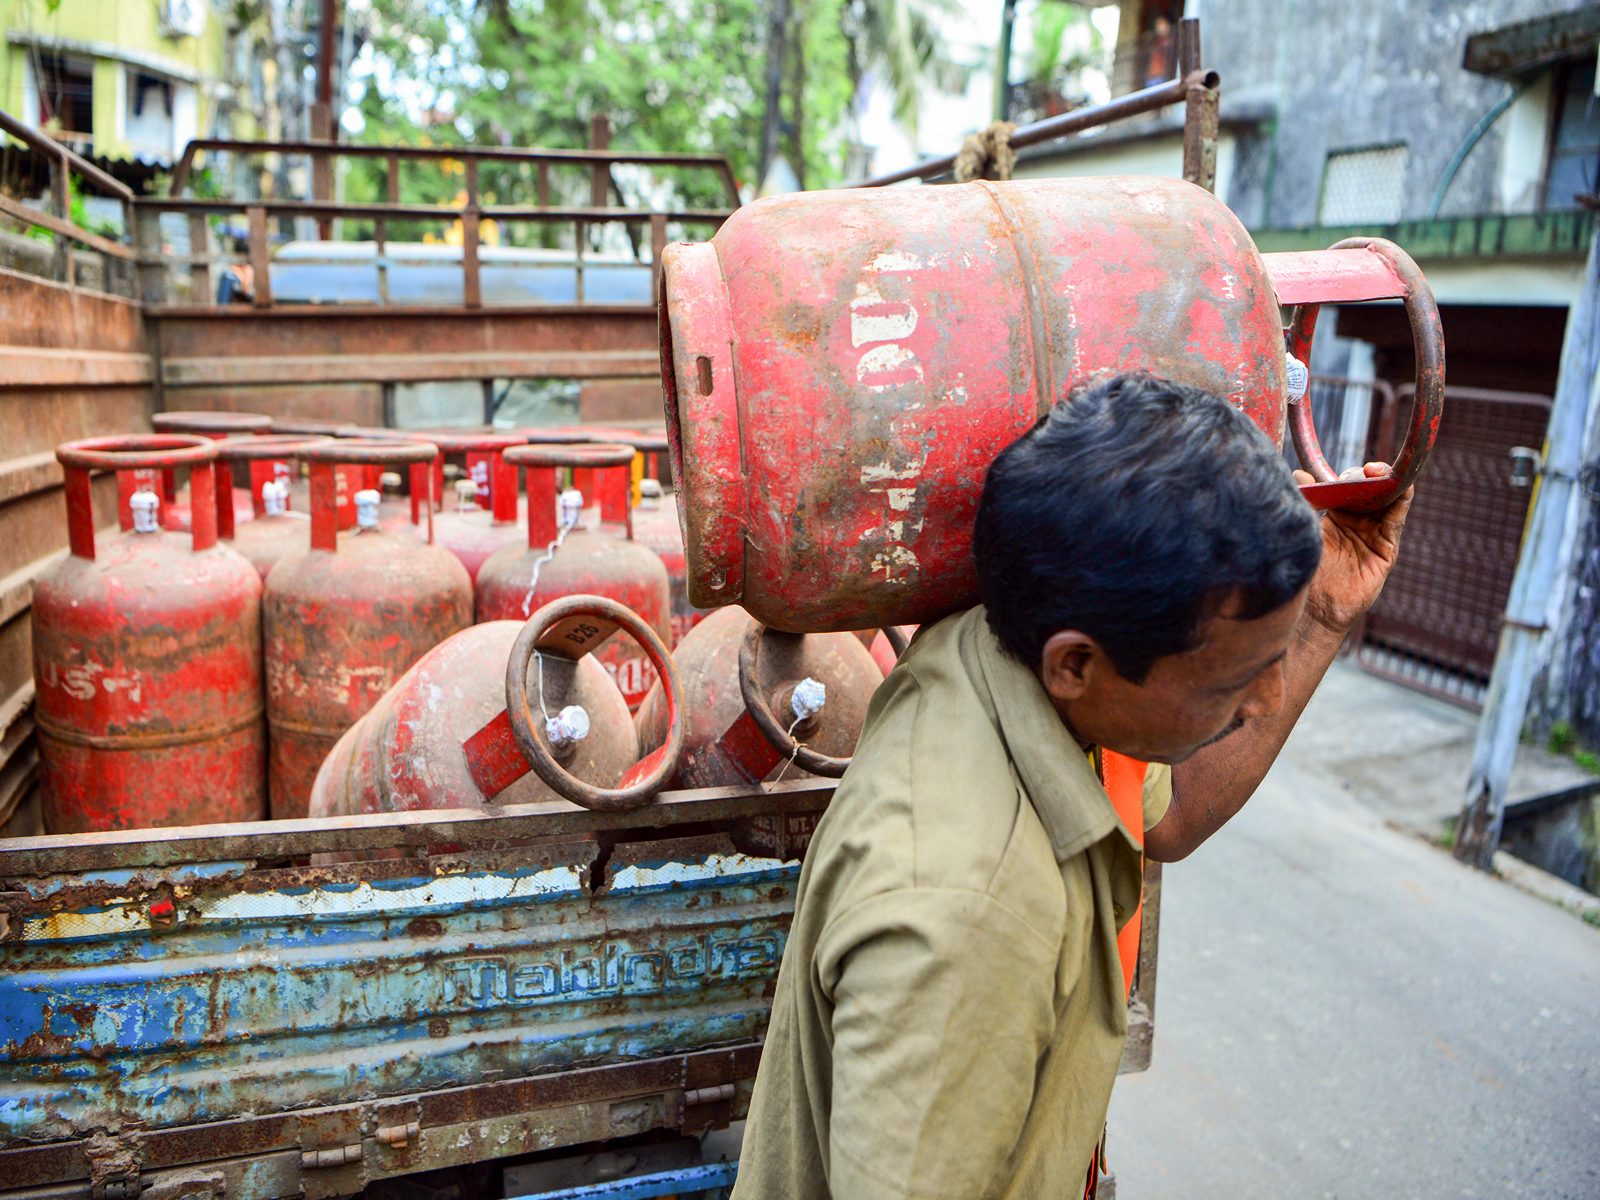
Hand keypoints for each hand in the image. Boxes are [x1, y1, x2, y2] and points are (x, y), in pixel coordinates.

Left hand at [1292, 462, 1412, 633]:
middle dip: (1369, 475)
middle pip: (1371, 490)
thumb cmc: (1305, 573)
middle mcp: (1357, 522)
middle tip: (1363, 471)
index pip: (1349, 487)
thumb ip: (1304, 502)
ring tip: (1379, 473)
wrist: (1315, 610)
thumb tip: (1299, 473)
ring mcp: (1373, 534)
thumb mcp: (1304, 532)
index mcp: (1336, 516)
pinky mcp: (1387, 549)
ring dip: (1388, 482)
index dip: (1350, 475)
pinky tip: (1402, 487)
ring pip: (1388, 500)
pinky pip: (1396, 520)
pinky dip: (1402, 500)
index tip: (1341, 472)